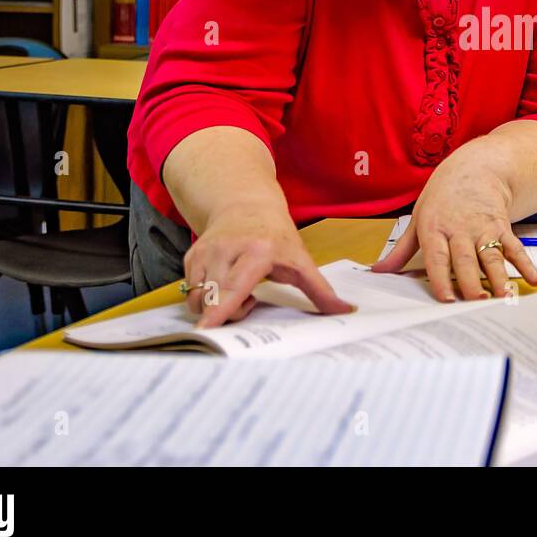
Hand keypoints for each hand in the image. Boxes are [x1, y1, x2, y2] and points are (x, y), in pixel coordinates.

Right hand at [183, 201, 353, 327]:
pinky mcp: (191, 257)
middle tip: (250, 301)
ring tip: (239, 290)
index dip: (220, 310)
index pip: (235, 286)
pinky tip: (224, 283)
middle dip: (227, 314)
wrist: (246, 205)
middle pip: (215, 298)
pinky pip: (191, 291)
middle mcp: (226, 250)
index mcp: (257, 251)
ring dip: (217, 306)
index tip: (205, 331)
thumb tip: (346, 310)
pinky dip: (207, 297)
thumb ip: (320, 289)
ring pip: (199, 298)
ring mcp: (205, 252)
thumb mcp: (301, 260)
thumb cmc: (277, 236)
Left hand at [372, 160, 536, 301]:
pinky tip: (533, 280)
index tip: (446, 299)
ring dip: (499, 277)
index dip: (441, 278)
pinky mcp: (503, 227)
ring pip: (491, 256)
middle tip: (476, 302)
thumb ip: (401, 249)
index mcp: (435, 228)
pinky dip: (526, 264)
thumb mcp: (418, 218)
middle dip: (471, 281)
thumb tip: (378, 272)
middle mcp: (460, 229)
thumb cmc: (442, 197)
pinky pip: (515, 248)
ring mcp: (483, 228)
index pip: (437, 257)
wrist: (475, 168)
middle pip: (466, 259)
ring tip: (504, 297)